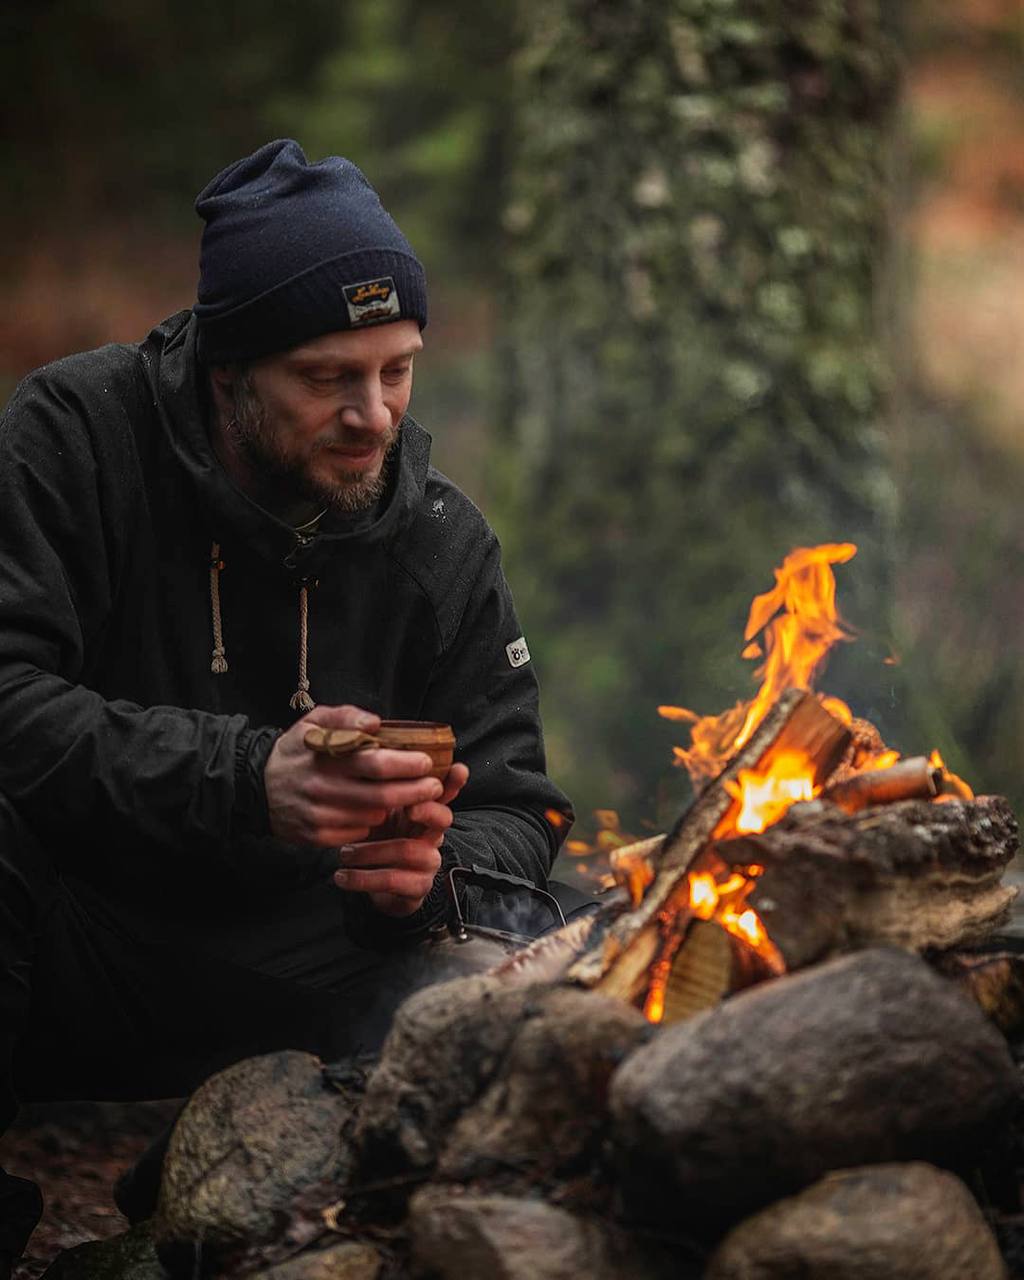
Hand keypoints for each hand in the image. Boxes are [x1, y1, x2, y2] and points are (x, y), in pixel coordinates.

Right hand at [264, 704, 444, 846]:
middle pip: (381, 796)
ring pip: (372, 816)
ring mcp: (319, 816)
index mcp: (325, 758)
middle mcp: (322, 789)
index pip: (374, 763)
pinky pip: (358, 832)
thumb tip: (375, 723)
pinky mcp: (317, 836)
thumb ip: (345, 717)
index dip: (406, 765)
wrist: (255, 787)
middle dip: (415, 791)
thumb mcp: (313, 722)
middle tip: (434, 785)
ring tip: (411, 796)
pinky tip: (376, 811)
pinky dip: (372, 822)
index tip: (427, 762)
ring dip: (396, 808)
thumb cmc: (295, 751)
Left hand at [334, 760, 469, 916]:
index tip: (458, 768)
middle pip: (443, 818)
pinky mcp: (417, 887)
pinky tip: (342, 876)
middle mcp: (433, 835)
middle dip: (426, 810)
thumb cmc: (376, 840)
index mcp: (425, 813)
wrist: (372, 886)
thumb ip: (380, 791)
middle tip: (408, 807)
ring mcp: (428, 862)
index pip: (445, 793)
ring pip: (409, 850)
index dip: (453, 782)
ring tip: (344, 853)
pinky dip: (363, 878)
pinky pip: (393, 880)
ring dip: (371, 851)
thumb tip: (365, 758)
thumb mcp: (377, 814)